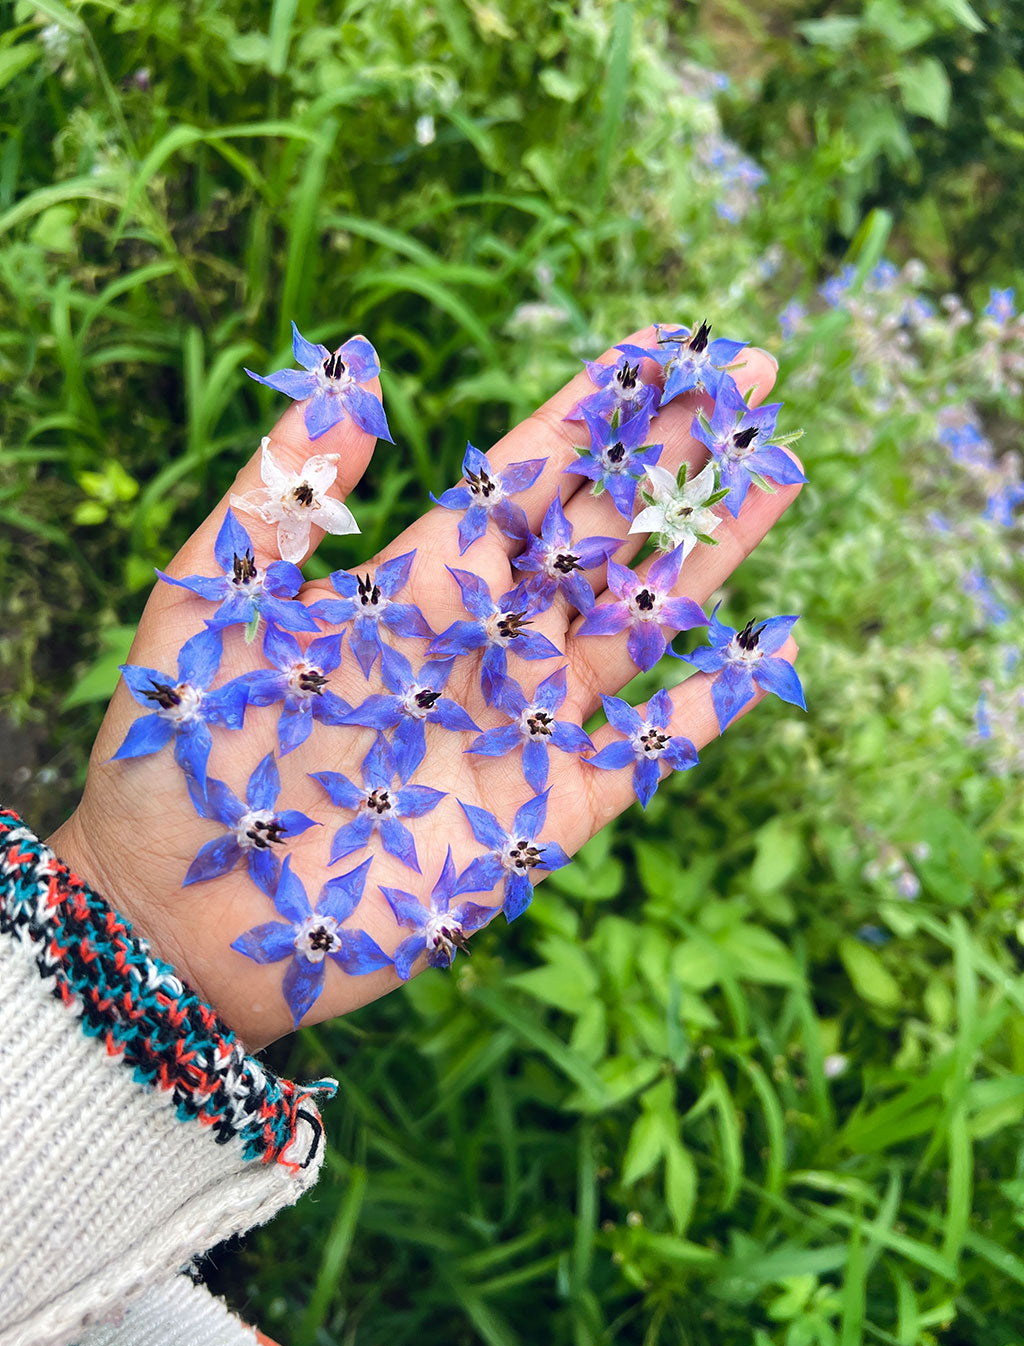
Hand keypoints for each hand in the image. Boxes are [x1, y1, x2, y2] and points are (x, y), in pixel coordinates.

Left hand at [47, 328, 800, 1051]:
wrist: (185, 911)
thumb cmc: (187, 752)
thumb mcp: (216, 596)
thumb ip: (285, 488)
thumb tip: (347, 369)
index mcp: (421, 579)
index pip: (532, 474)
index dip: (601, 410)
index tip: (668, 346)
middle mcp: (488, 640)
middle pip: (604, 531)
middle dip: (675, 455)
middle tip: (752, 380)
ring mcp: (526, 722)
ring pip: (639, 622)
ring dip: (707, 552)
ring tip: (776, 474)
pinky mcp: (546, 810)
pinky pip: (646, 751)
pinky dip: (706, 708)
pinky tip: (766, 650)